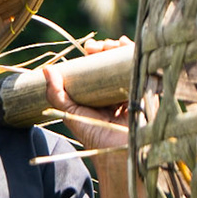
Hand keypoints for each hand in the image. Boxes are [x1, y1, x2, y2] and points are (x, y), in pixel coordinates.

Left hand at [41, 38, 143, 197]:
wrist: (120, 154)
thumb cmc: (96, 138)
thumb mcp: (72, 114)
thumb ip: (58, 95)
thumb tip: (46, 69)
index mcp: (104, 95)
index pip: (101, 67)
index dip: (97, 54)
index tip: (91, 48)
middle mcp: (120, 92)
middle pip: (116, 62)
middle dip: (109, 48)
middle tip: (100, 46)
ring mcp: (136, 91)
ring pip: (131, 63)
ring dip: (123, 48)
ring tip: (114, 44)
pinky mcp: (150, 93)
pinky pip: (149, 70)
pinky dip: (140, 57)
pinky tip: (130, 49)